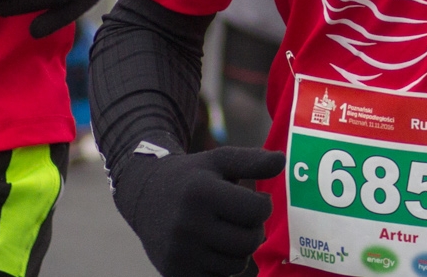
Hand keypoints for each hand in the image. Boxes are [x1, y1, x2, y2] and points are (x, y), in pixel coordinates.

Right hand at [112, 146, 284, 276]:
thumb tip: (282, 161)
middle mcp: (188, 224)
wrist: (144, 196)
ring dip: (239, 250)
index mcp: (201, 193)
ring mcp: (180, 252)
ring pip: (236, 265)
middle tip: (243, 219)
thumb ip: (252, 161)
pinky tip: (211, 246)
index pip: (256, 210)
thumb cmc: (192, 177)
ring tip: (226, 231)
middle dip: (253, 230)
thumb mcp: (219, 161)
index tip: (254, 201)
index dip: (263, 205)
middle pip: (249, 241)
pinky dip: (221, 266)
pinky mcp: (175, 272)